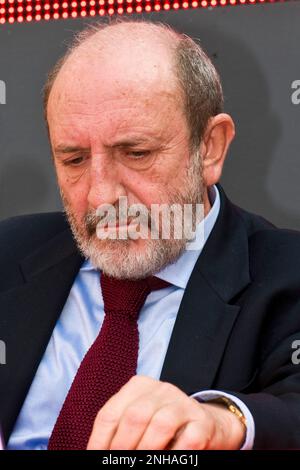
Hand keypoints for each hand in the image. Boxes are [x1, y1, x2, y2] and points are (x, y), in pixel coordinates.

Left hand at [87, 375, 245, 449]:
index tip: (96, 459)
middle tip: (118, 464)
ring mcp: (184, 404)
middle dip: (121, 447)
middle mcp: (162, 390)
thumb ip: (120, 432)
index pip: (110, 413)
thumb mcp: (139, 420)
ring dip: (147, 451)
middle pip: (134, 417)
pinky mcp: (203, 422)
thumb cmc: (163, 427)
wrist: (207, 424)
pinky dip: (174, 455)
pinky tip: (168, 460)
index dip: (99, 441)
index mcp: (139, 386)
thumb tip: (98, 453)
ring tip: (141, 464)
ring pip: (160, 425)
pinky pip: (188, 440)